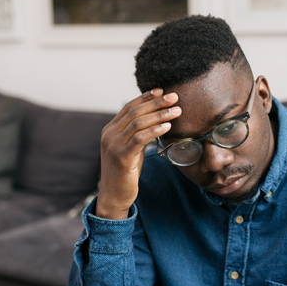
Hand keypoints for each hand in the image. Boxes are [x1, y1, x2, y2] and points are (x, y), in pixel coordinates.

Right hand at [96, 89, 180, 219]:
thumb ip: (137, 134)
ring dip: (160, 115)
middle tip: (175, 97)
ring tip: (177, 111)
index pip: (129, 107)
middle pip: (135, 111)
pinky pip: (139, 139)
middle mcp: (109, 134)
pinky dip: (155, 130)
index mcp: (110, 130)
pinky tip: (167, 127)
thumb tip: (155, 121)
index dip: (146, 97)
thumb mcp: (130, 149)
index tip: (162, 90)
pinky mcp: (121, 157)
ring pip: (138, 123)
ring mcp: (113, 145)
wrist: (113, 195)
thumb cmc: (125, 173)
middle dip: (156, 102)